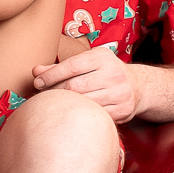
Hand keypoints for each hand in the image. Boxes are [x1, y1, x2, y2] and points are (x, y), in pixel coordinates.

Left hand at [32, 47, 147, 123]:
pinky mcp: (123, 110)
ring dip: (66, 105)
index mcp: (103, 57)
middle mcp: (114, 73)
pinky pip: (95, 115)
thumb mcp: (87, 63)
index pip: (72, 66)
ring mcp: (120, 93)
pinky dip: (81, 115)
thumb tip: (36, 70)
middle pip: (75, 86)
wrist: (137, 87)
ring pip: (84, 102)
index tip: (37, 82)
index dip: (52, 75)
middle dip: (55, 91)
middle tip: (43, 96)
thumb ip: (61, 67)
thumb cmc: (103, 73)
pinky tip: (72, 113)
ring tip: (55, 105)